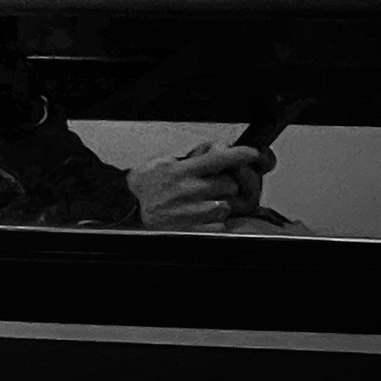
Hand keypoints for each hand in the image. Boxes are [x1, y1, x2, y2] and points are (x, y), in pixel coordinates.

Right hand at [127, 137, 270, 230]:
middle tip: (215, 186)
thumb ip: (194, 157)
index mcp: (183, 170)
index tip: (253, 154)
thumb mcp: (168, 162)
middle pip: (229, 184)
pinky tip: (200, 217)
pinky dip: (214, 222)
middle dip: (227, 184)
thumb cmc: (146, 185)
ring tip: (204, 203)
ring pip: (226, 206)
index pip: (220, 158)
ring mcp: (192, 212)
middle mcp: (189, 190)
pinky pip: (218, 226)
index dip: (241, 154)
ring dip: (221, 204)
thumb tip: (219, 150)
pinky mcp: (192, 230)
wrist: (127, 207)